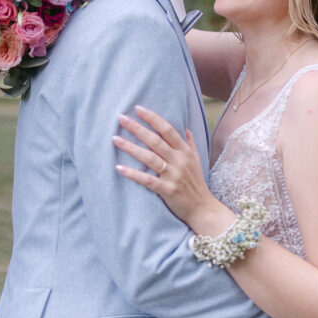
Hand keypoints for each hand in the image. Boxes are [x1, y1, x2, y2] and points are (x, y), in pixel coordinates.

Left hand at [113, 105, 233, 235]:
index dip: (153, 118)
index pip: (168, 129)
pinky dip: (133, 174)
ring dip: (131, 147)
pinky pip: (147, 180)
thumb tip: (186, 129)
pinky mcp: (167, 190)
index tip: (138, 109)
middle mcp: (179, 161)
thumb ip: (190, 144)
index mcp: (185, 151)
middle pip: (155, 140)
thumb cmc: (196, 183)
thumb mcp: (197, 161)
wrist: (203, 208)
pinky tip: (119, 167)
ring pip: (149, 157)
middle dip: (137, 128)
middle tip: (121, 118)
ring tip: (115, 139)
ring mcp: (173, 175)